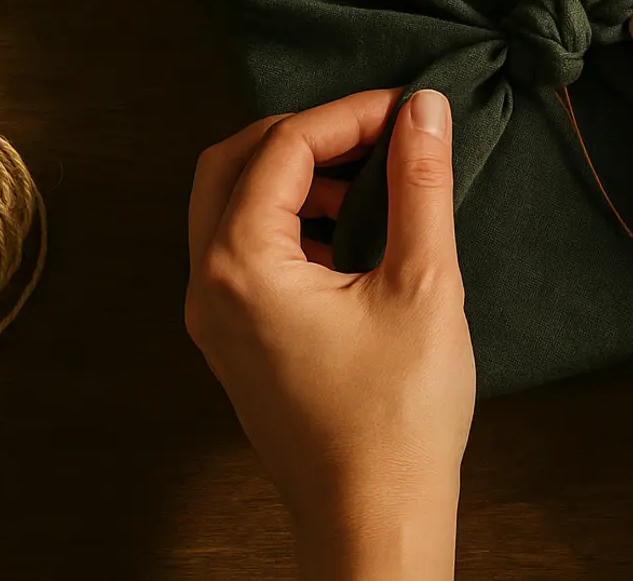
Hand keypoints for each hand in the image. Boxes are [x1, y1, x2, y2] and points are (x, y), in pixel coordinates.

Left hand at [186, 88, 473, 579]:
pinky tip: (345, 235)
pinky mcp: (234, 342)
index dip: (350, 115)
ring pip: (228, 206)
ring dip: (291, 175)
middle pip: (232, 162)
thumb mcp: (424, 284)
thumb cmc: (398, 420)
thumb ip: (420, 185)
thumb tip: (423, 112)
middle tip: (376, 133)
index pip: (283, 146)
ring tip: (366, 183)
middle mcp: (209, 287)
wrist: (375, 520)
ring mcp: (214, 318)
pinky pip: (240, 251)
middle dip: (305, 134)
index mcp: (241, 266)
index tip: (408, 112)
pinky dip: (285, 221)